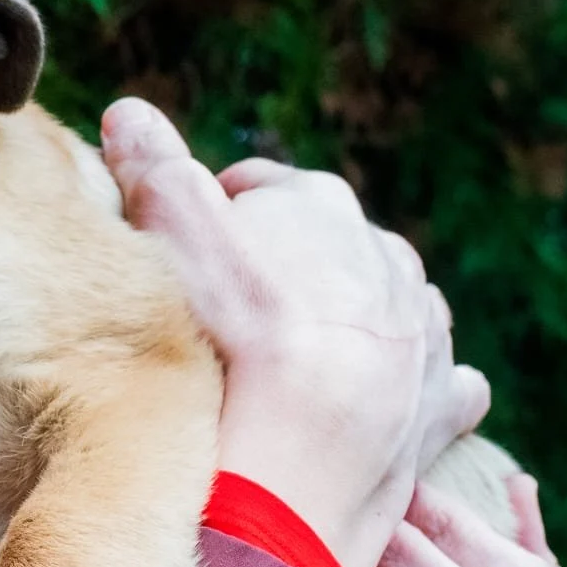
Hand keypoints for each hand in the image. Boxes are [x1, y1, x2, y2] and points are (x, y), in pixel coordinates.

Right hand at [100, 98, 487, 566]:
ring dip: (350, 320)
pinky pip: (439, 382)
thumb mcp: (171, 230)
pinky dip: (412, 385)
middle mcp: (387, 257)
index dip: (212, 214)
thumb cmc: (229, 333)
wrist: (296, 456)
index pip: (258, 189)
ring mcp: (422, 332)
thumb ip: (152, 166)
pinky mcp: (440, 402)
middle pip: (324, 247)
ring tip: (293, 360)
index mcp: (321, 204)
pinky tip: (380, 403)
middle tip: (227, 314)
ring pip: (386, 306)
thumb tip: (127, 111)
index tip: (179, 250)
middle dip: (284, 267)